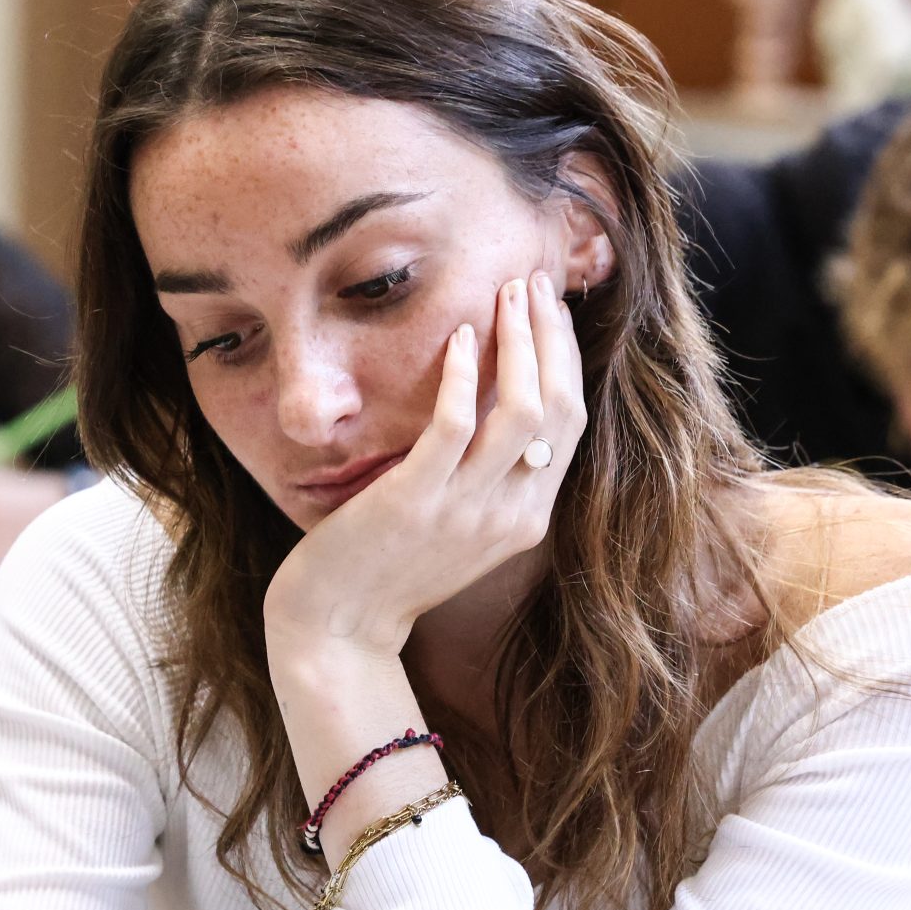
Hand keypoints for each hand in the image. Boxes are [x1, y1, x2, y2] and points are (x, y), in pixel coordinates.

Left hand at [262, 271, 586, 659]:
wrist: (339, 627)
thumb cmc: (391, 570)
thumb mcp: (460, 527)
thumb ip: (488, 480)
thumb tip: (498, 410)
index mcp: (527, 518)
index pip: (570, 422)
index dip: (567, 358)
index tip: (552, 310)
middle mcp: (509, 514)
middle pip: (559, 407)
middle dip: (552, 335)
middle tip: (533, 282)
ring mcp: (465, 509)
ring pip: (521, 409)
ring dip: (519, 340)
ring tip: (504, 293)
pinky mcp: (415, 500)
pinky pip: (454, 426)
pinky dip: (463, 376)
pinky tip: (456, 339)